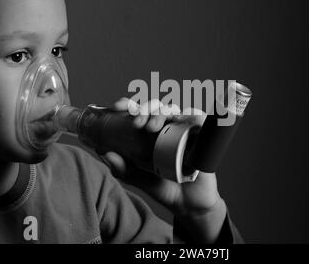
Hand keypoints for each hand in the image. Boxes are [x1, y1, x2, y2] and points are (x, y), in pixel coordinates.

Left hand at [100, 98, 222, 216]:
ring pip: (173, 109)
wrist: (188, 203)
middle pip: (155, 107)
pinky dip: (190, 114)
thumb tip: (106, 154)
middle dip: (144, 109)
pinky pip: (198, 118)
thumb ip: (123, 169)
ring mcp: (184, 130)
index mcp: (149, 133)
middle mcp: (166, 127)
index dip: (128, 104)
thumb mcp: (139, 179)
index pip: (138, 111)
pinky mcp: (202, 135)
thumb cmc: (164, 187)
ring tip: (152, 127)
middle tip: (137, 124)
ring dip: (161, 112)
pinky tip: (180, 120)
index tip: (117, 107)